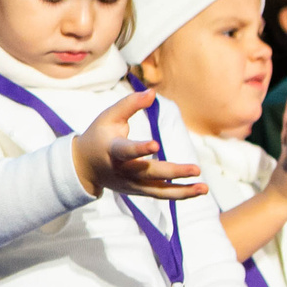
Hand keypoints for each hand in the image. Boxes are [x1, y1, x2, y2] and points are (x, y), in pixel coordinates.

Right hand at [71, 88, 206, 200]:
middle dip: (173, 172)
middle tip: (195, 169)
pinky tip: (198, 190)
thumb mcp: (108, 117)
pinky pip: (161, 194)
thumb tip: (152, 92)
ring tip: (203, 188)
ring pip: (158, 190)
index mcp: (112, 150)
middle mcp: (123, 170)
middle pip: (149, 173)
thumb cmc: (99, 136)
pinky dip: (179, 194)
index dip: (139, 149)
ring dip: (181, 191)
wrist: (83, 167)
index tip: (155, 145)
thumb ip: (129, 104)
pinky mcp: (138, 190)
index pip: (126, 151)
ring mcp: (131, 183)